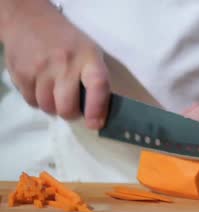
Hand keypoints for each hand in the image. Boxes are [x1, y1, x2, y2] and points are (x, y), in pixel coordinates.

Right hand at [0, 0, 109, 128]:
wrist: (29, 20)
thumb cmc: (68, 42)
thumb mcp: (90, 53)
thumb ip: (95, 80)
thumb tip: (99, 115)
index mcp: (88, 58)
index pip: (97, 85)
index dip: (97, 109)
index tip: (95, 124)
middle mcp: (64, 63)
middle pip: (67, 106)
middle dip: (70, 113)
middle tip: (71, 108)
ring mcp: (40, 68)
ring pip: (48, 107)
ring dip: (53, 107)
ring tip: (55, 93)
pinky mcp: (20, 73)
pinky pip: (31, 101)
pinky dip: (37, 100)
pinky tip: (41, 87)